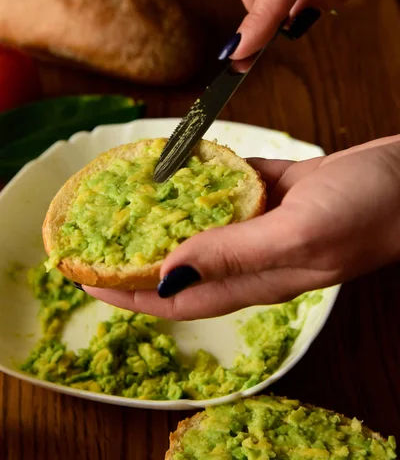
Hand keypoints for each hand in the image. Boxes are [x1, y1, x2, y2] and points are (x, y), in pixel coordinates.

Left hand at [85, 136, 399, 320]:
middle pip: (180, 266)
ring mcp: (262, 223)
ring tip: (124, 203)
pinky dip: (199, 179)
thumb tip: (168, 274)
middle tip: (94, 241)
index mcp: (257, 279)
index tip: (85, 279)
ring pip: (200, 226)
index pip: (176, 300)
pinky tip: (178, 164)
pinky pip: (225, 188)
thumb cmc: (367, 211)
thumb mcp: (298, 234)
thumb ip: (234, 254)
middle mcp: (253, 257)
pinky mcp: (273, 192)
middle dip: (134, 260)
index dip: (129, 295)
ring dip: (164, 218)